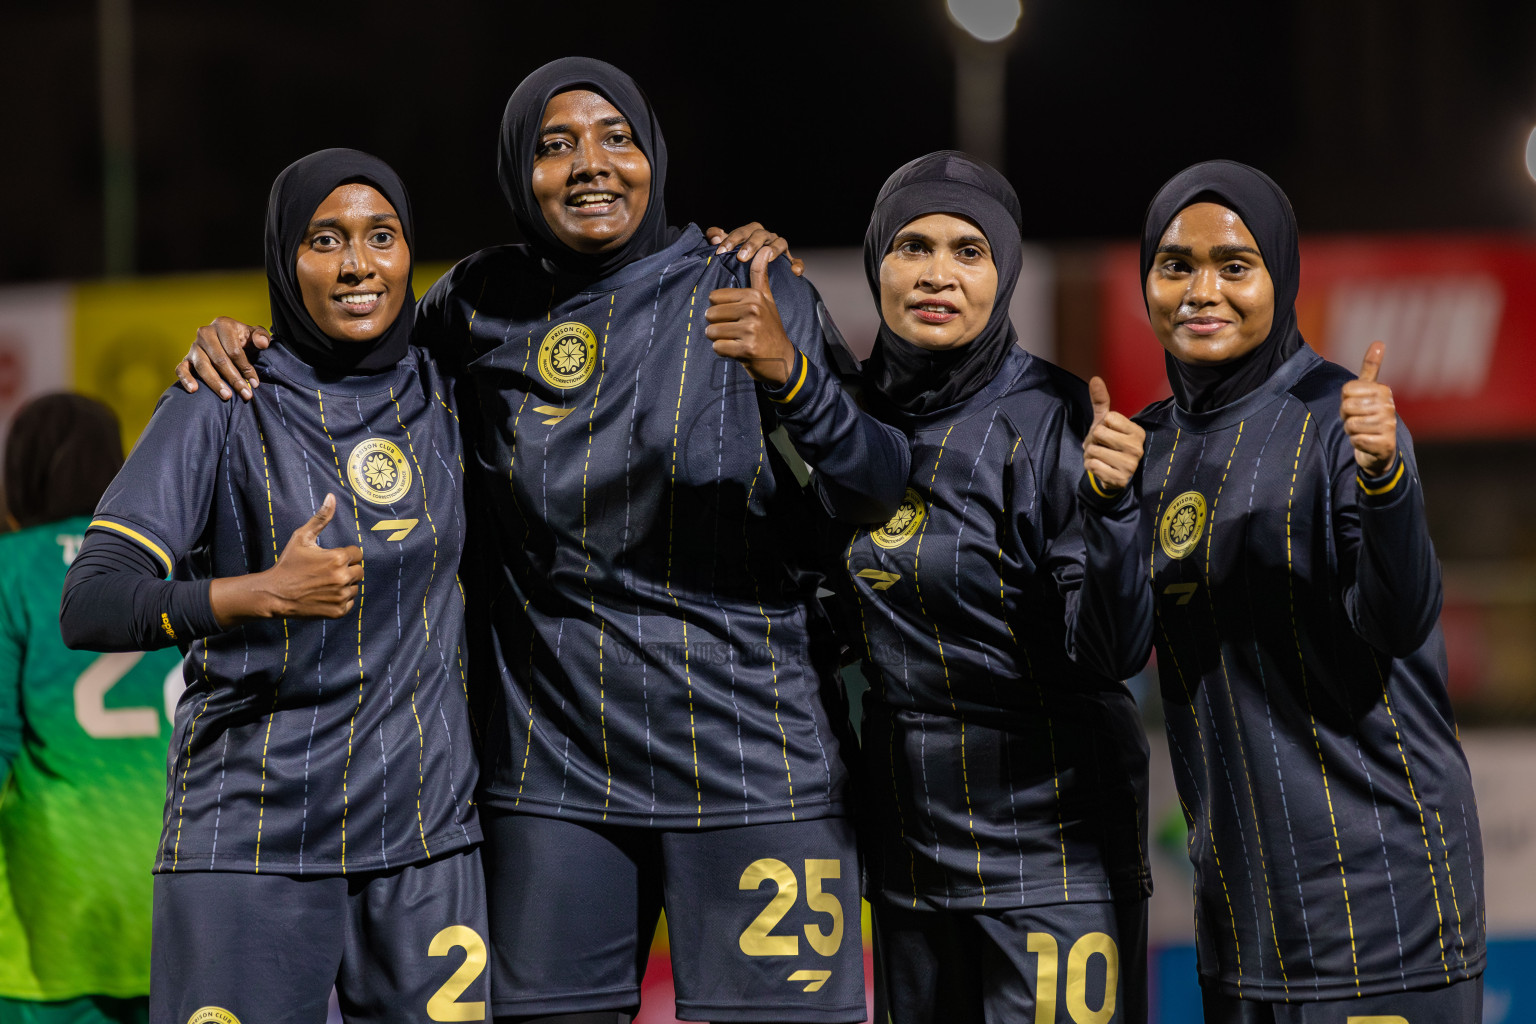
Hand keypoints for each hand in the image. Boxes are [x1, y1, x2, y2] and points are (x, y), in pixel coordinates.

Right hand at [176, 316, 270, 400]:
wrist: (228, 341)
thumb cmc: (243, 340)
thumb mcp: (255, 334)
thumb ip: (261, 336)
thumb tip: (262, 343)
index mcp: (223, 325)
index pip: (234, 350)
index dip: (246, 368)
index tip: (255, 383)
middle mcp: (205, 333)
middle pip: (219, 359)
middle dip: (234, 379)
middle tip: (245, 394)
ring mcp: (194, 346)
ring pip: (202, 366)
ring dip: (215, 383)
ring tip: (227, 396)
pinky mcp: (186, 358)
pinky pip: (181, 369)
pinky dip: (186, 379)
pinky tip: (194, 390)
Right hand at [209, 494, 363, 625]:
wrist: (275, 594)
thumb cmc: (288, 564)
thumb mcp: (302, 538)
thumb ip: (320, 518)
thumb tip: (332, 496)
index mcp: (338, 558)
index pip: (357, 554)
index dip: (345, 555)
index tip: (330, 558)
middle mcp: (343, 577)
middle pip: (359, 571)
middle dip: (347, 569)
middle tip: (327, 572)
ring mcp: (341, 596)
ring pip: (355, 587)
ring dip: (344, 585)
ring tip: (324, 584)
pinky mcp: (338, 611)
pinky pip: (350, 602)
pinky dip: (340, 600)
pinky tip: (324, 595)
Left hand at [704, 222, 803, 276]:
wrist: (756, 280)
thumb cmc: (740, 260)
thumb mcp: (729, 250)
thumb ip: (720, 241)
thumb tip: (712, 237)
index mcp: (752, 232)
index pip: (742, 231)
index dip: (731, 239)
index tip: (720, 251)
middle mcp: (767, 237)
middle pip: (760, 234)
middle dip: (751, 244)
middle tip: (741, 258)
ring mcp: (780, 248)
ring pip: (780, 242)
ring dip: (774, 249)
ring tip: (768, 259)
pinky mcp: (790, 261)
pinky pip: (796, 261)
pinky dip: (797, 264)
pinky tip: (794, 272)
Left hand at [705, 248, 798, 386]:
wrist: (783, 360)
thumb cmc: (770, 328)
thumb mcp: (766, 299)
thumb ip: (760, 275)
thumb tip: (764, 249)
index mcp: (754, 296)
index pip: (714, 297)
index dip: (721, 309)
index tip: (737, 317)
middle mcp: (753, 310)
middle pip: (710, 314)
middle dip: (718, 326)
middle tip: (735, 331)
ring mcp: (751, 330)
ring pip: (712, 332)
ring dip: (720, 339)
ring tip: (736, 340)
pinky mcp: (747, 349)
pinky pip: (718, 347)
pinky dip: (724, 352)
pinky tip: (738, 351)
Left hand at [1082, 376, 1144, 492]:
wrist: (1113, 474)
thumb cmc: (1109, 444)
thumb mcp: (1105, 422)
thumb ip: (1100, 401)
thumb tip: (1095, 378)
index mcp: (1137, 431)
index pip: (1107, 418)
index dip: (1100, 425)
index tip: (1106, 434)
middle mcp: (1137, 447)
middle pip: (1099, 433)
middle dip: (1092, 440)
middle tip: (1100, 447)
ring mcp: (1131, 465)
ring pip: (1093, 450)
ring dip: (1089, 455)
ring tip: (1100, 458)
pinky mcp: (1121, 479)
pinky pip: (1093, 466)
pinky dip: (1090, 466)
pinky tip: (1100, 468)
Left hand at [1340, 341, 1397, 476]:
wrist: (1380, 449)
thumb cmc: (1369, 416)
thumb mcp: (1369, 390)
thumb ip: (1371, 367)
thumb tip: (1379, 342)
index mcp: (1383, 390)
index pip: (1346, 390)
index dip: (1345, 401)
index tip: (1355, 406)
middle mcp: (1388, 406)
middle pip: (1347, 407)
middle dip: (1346, 417)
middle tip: (1358, 420)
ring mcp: (1389, 425)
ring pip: (1350, 424)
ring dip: (1351, 430)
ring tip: (1363, 431)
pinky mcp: (1385, 443)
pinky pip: (1356, 440)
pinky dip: (1356, 443)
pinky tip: (1366, 442)